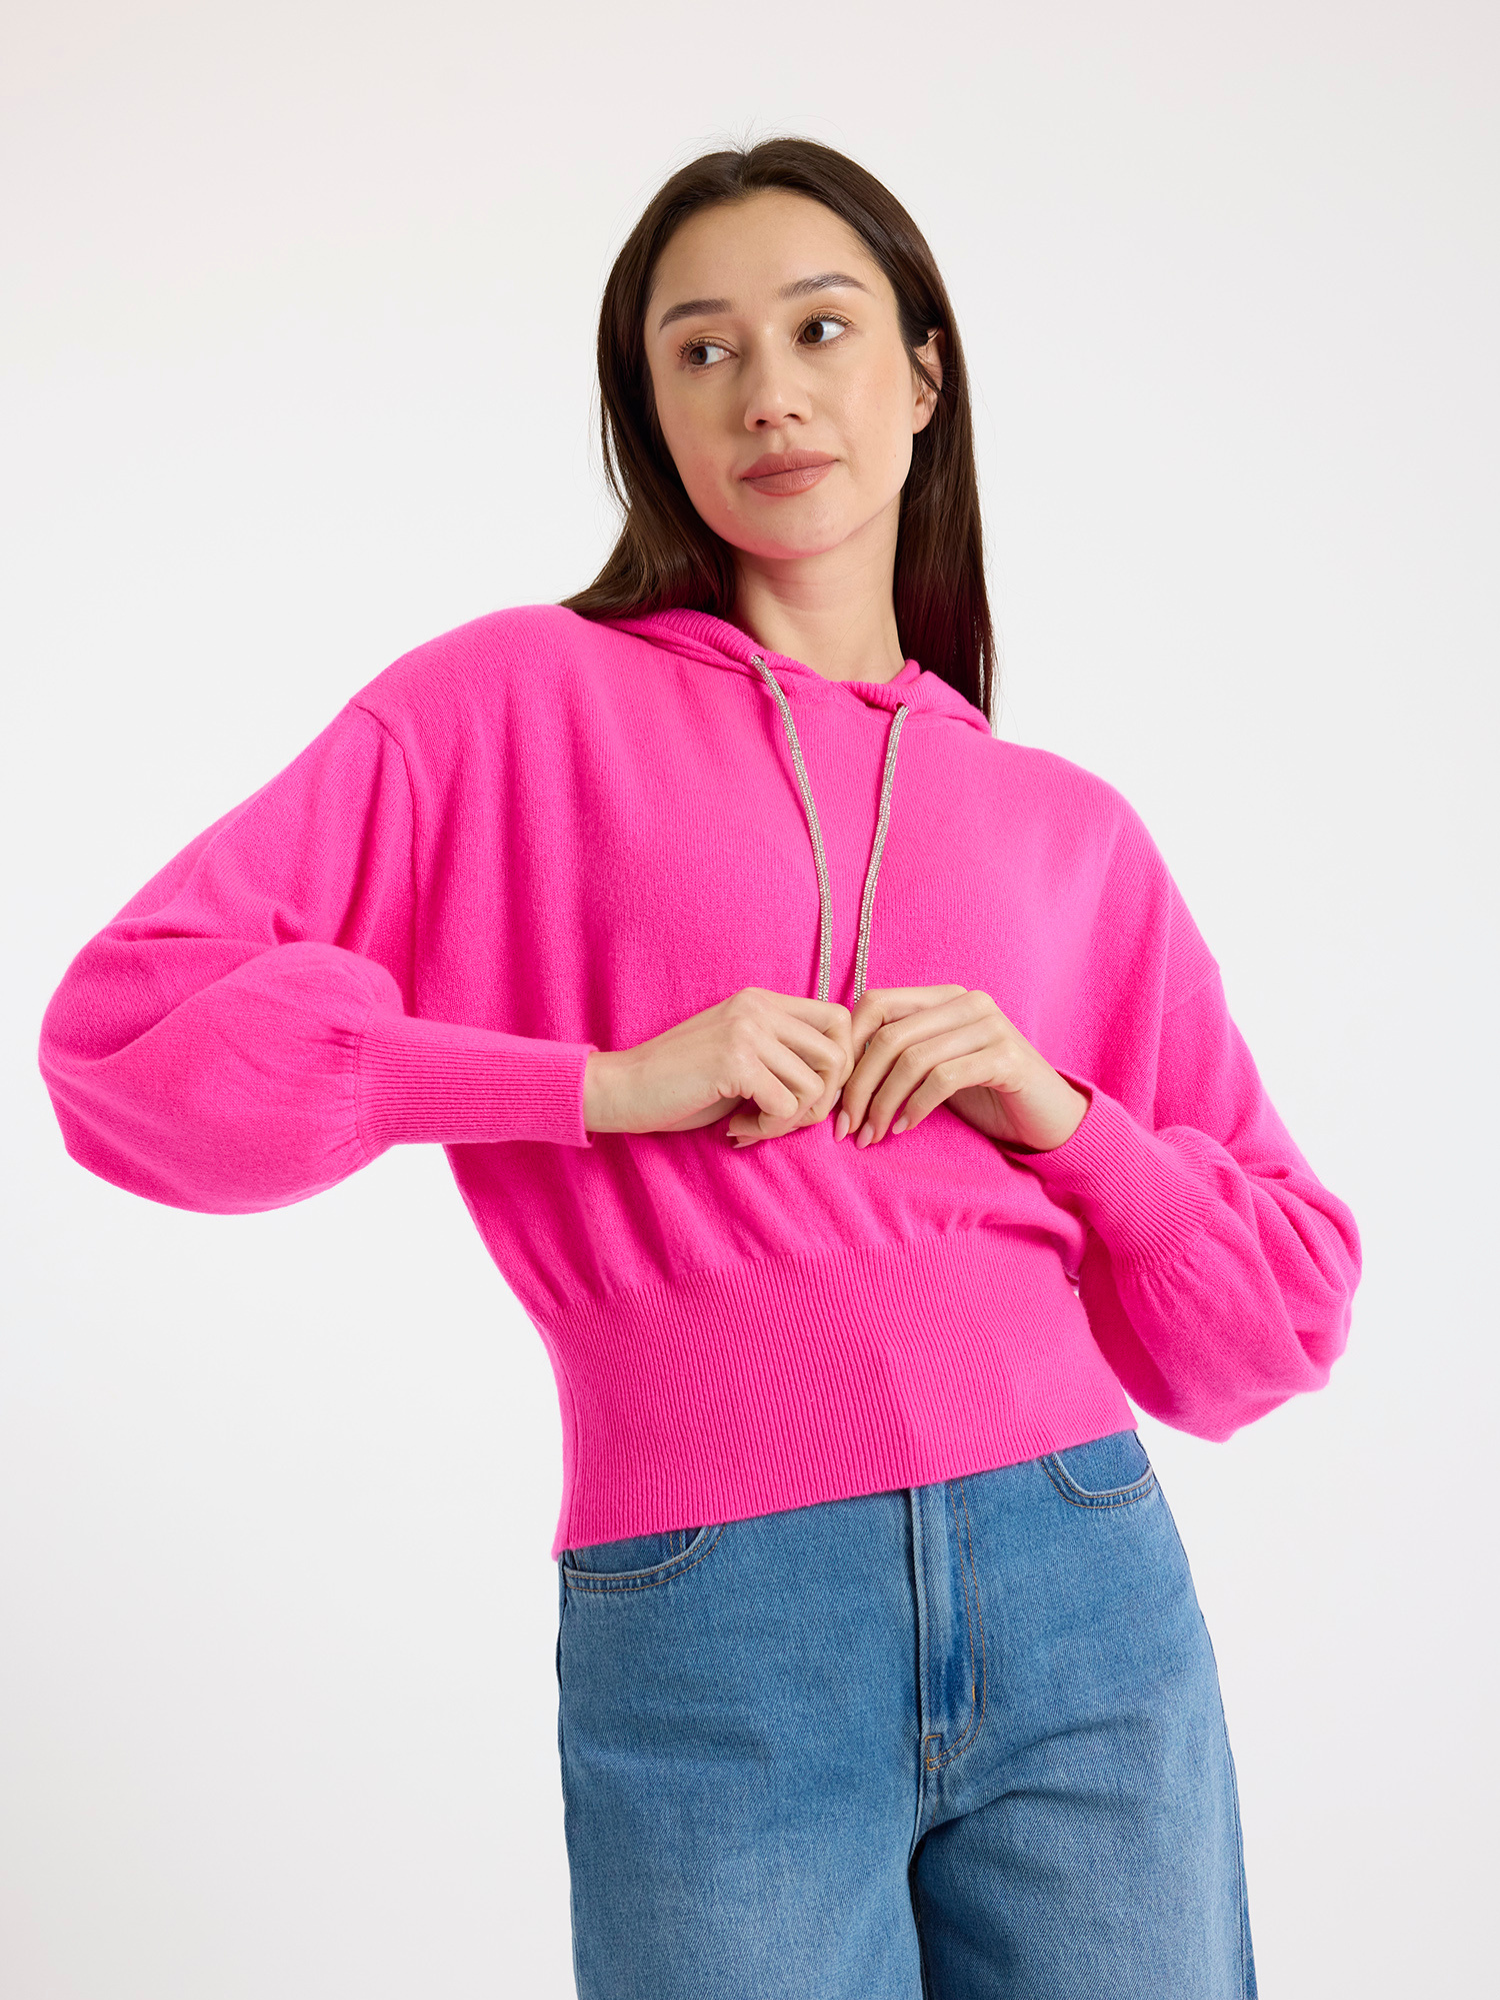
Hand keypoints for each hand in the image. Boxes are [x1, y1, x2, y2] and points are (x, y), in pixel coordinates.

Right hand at [583, 988, 853, 1138]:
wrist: (619, 1089)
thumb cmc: (678, 1083)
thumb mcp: (739, 1056)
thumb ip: (781, 1057)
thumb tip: (837, 1086)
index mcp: (761, 1001)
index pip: (839, 1020)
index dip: (838, 1066)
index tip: (809, 1097)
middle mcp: (758, 1008)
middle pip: (838, 1055)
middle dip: (822, 1100)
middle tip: (784, 1119)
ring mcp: (747, 1031)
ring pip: (816, 1085)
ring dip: (791, 1120)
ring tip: (754, 1126)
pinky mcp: (735, 1062)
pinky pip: (786, 1106)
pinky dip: (768, 1128)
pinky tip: (737, 1129)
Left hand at [829, 985, 1089, 1153]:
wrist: (1048, 1118)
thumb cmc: (984, 1095)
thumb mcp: (934, 1068)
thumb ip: (897, 1056)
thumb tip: (835, 1072)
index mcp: (942, 997)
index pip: (875, 1003)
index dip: (847, 1047)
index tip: (833, 1095)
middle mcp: (966, 1001)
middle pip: (888, 1036)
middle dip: (858, 1087)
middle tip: (845, 1128)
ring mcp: (990, 1025)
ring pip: (912, 1059)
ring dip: (882, 1104)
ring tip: (870, 1136)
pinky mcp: (1007, 1057)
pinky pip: (943, 1078)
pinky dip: (916, 1106)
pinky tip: (904, 1129)